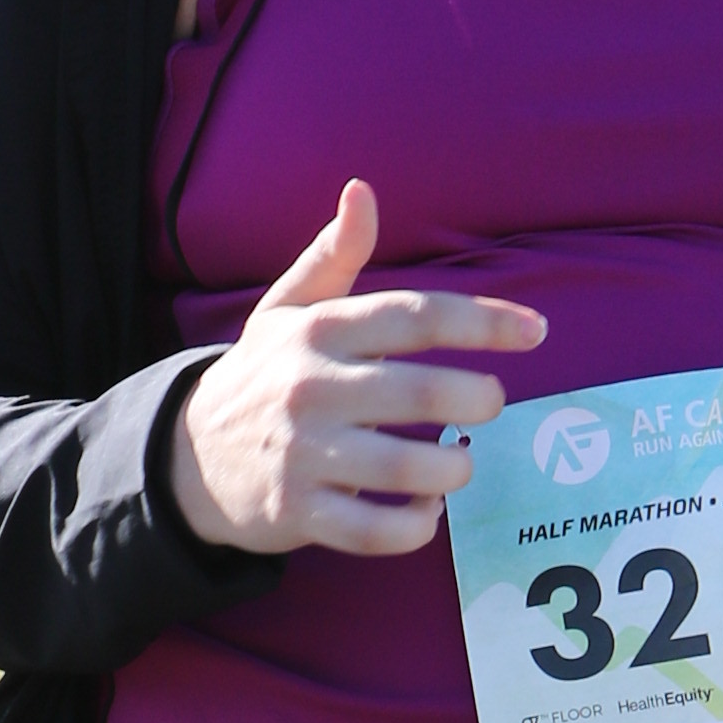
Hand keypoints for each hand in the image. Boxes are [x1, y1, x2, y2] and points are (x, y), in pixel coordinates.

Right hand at [165, 181, 546, 556]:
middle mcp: (311, 388)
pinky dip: (416, 528)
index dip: (484, 321)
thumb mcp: (286, 308)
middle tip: (490, 402)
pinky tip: (427, 511)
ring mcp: (303, 454)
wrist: (187, 456)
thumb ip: (333, 255)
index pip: (415, 316)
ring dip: (452, 468)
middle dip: (477, 398)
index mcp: (318, 331)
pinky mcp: (297, 512)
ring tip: (460, 461)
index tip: (535, 331)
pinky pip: (375, 531)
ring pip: (404, 469)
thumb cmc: (259, 375)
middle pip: (420, 392)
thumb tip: (362, 191)